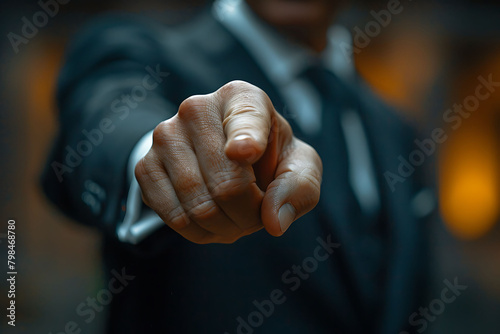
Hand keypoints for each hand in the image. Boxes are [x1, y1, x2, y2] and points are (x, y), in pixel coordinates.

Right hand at [135, 81, 321, 243]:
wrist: (225, 156)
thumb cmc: (268, 157)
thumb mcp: (298, 166)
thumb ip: (298, 189)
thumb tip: (273, 221)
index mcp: (242, 97)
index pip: (245, 119)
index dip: (246, 139)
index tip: (246, 153)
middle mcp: (197, 109)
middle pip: (227, 185)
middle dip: (249, 216)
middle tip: (257, 214)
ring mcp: (165, 136)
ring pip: (198, 207)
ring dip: (225, 228)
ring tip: (235, 216)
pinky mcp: (145, 165)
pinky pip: (173, 217)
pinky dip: (199, 232)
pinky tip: (211, 221)